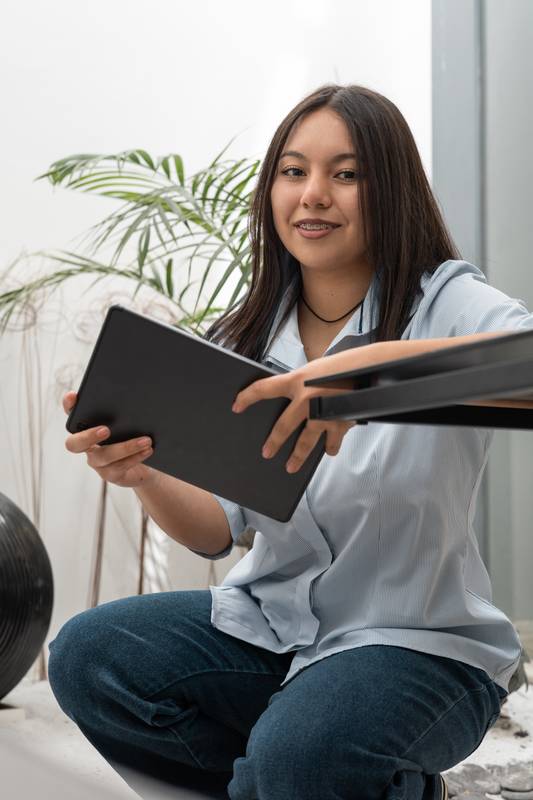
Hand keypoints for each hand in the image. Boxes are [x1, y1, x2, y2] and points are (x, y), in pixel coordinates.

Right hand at [63, 391, 159, 488]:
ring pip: (104, 456)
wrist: (146, 465)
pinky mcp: (110, 474)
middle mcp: (87, 445)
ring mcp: (97, 462)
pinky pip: (120, 467)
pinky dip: (135, 457)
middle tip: (106, 430)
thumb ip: (126, 410)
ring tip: (146, 440)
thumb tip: (138, 395)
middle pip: (74, 444)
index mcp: (88, 427)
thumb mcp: (130, 422)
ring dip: (126, 447)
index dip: (69, 406)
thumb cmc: (134, 436)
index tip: (72, 396)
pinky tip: (148, 449)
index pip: (72, 415)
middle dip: (88, 436)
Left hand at [232, 359, 356, 472]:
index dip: (247, 397)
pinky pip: (332, 442)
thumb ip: (303, 386)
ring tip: (291, 467)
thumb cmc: (342, 366)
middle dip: (273, 442)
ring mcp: (323, 413)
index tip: (236, 405)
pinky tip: (329, 451)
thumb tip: (294, 402)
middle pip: (283, 426)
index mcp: (297, 380)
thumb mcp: (316, 370)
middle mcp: (306, 398)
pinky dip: (331, 447)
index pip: (263, 388)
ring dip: (298, 456)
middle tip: (266, 453)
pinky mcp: (340, 423)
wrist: (371, 367)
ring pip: (306, 442)